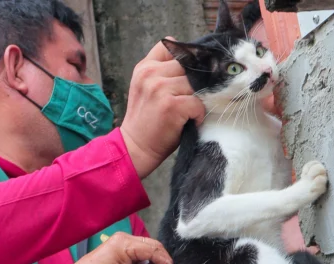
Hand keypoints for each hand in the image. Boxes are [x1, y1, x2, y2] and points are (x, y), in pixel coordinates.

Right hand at [121, 38, 205, 178]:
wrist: (135, 148)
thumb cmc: (147, 120)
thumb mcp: (147, 88)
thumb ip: (163, 71)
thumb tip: (195, 58)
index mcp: (144, 67)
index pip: (171, 46)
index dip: (185, 58)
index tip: (188, 73)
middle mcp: (150, 74)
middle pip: (188, 65)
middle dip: (195, 80)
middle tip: (191, 97)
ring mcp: (160, 88)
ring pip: (195, 84)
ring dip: (198, 99)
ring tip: (188, 111)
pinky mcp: (171, 105)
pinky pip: (198, 102)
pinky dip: (198, 114)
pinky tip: (189, 121)